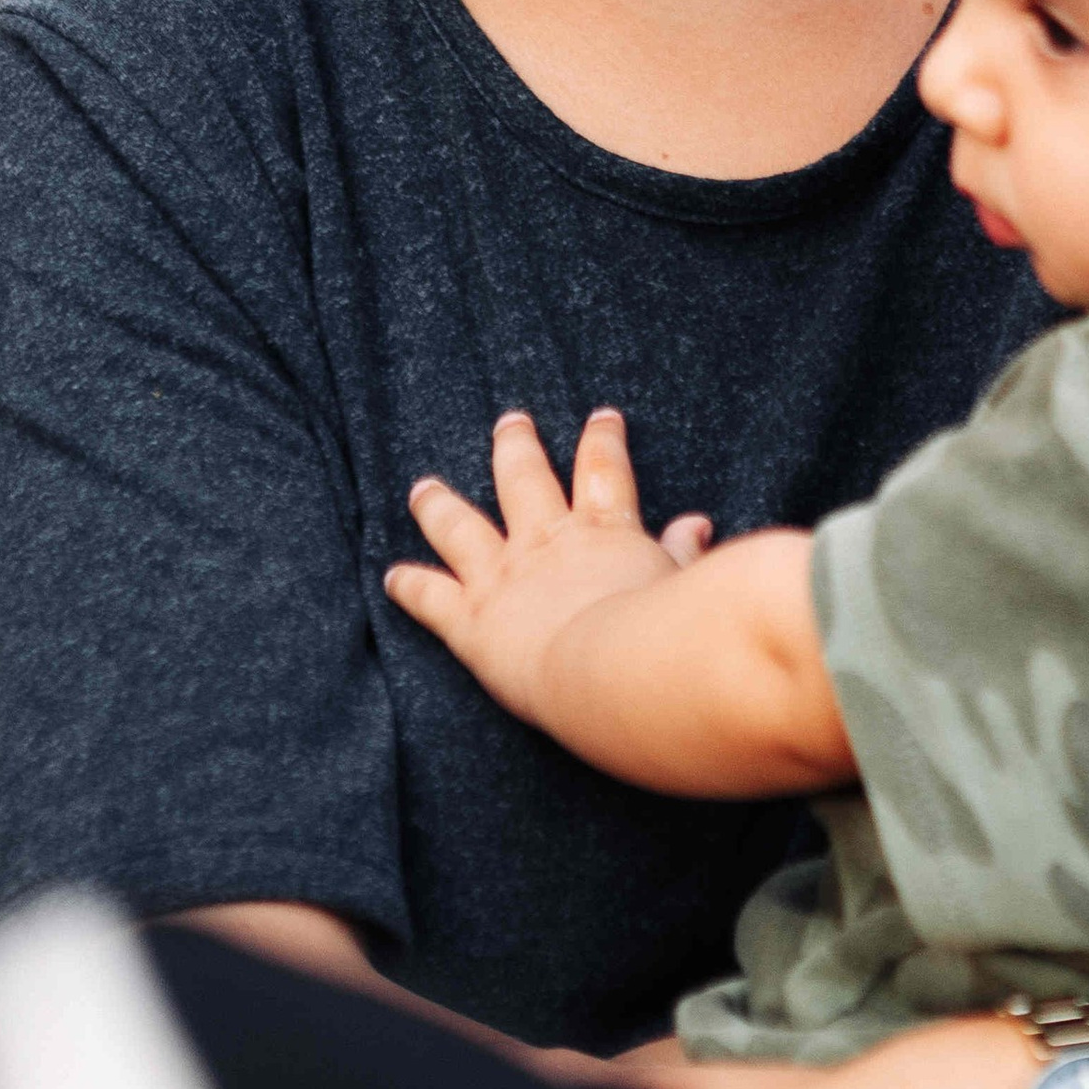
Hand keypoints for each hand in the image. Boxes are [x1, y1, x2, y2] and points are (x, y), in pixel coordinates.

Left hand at [387, 410, 688, 730]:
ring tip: (422, 486)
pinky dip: (410, 586)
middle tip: (510, 421)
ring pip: (460, 525)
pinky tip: (391, 578)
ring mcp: (502, 576)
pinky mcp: (472, 619)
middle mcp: (546, 542)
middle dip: (515, 446)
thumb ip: (682, 553)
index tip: (602, 417)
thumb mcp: (681, 582)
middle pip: (523, 478)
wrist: (616, 670)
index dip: (602, 439)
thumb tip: (697, 525)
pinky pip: (431, 596)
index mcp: (602, 531)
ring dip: (439, 504)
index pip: (603, 468)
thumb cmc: (662, 632)